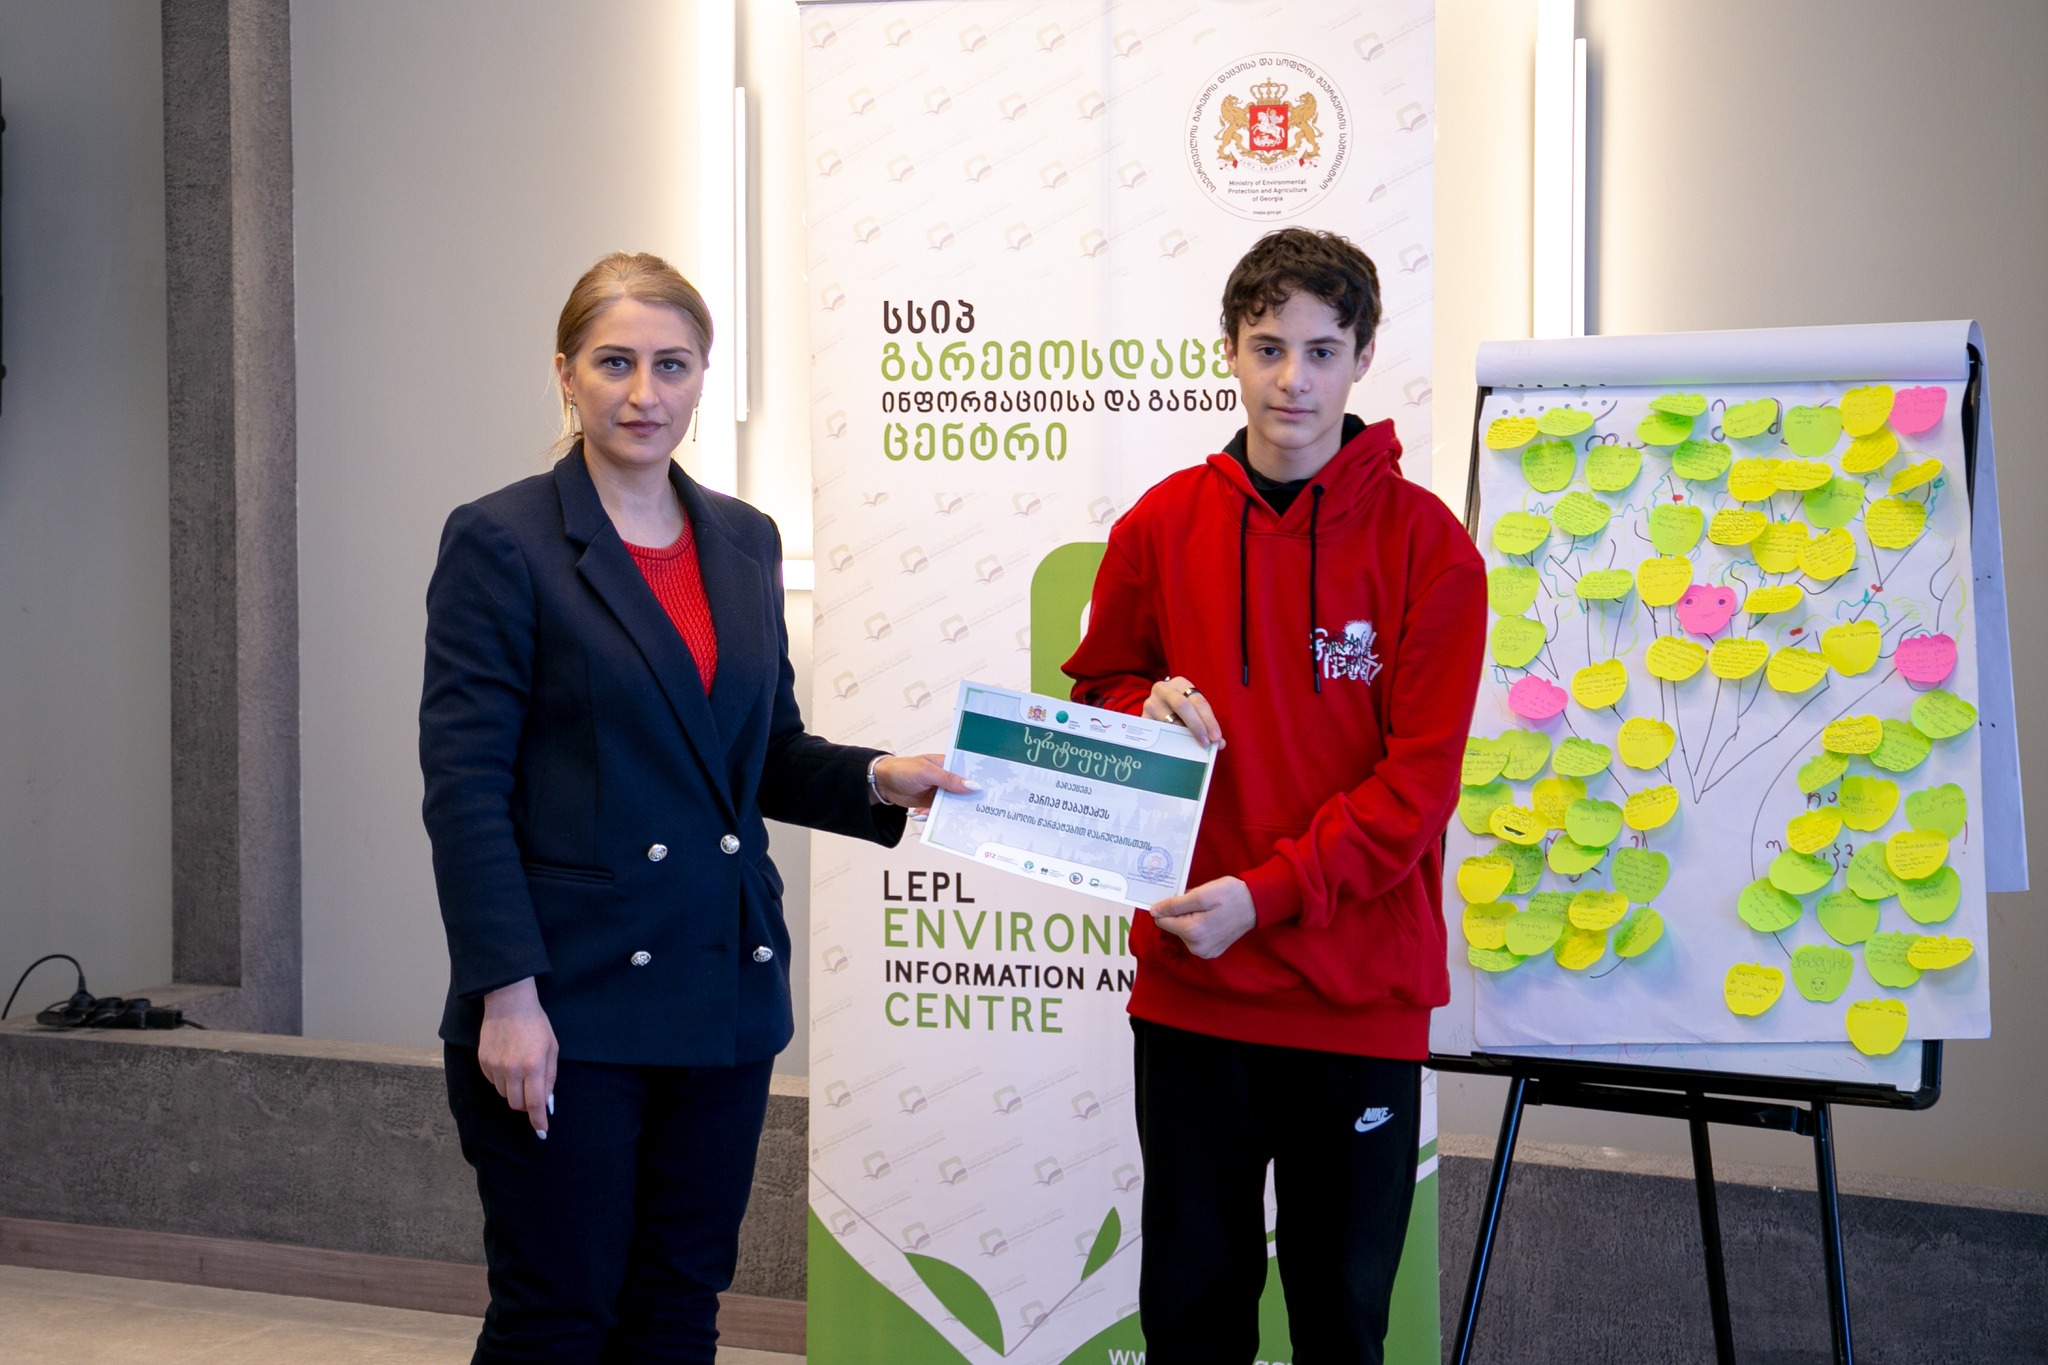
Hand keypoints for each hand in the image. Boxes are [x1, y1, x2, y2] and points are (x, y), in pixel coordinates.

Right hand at [478, 977, 557, 1137]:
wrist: (509, 1003)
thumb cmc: (535, 1024)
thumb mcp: (552, 1048)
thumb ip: (549, 1077)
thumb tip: (547, 1103)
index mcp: (534, 1066)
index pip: (535, 1103)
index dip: (538, 1121)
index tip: (542, 1132)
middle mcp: (513, 1070)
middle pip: (517, 1104)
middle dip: (526, 1104)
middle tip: (532, 1091)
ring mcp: (495, 1067)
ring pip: (504, 1094)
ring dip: (514, 1090)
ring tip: (520, 1069)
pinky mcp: (483, 1063)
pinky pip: (493, 1082)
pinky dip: (502, 1080)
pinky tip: (507, 1062)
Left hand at [872, 753, 978, 811]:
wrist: (881, 782)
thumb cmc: (903, 769)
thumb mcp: (927, 773)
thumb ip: (949, 780)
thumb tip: (973, 786)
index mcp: (947, 765)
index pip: (968, 773)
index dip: (978, 782)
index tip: (989, 793)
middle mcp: (945, 779)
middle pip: (962, 792)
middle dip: (966, 802)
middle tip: (974, 812)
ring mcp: (938, 793)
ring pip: (950, 805)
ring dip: (947, 812)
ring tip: (939, 815)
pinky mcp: (930, 804)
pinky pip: (937, 812)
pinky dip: (932, 816)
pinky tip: (922, 815)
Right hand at [1143, 676, 1222, 748]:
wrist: (1154, 708)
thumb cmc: (1179, 710)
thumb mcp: (1192, 710)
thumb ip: (1206, 724)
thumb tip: (1220, 744)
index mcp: (1180, 683)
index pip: (1198, 701)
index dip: (1209, 720)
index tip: (1216, 738)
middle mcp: (1163, 689)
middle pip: (1182, 706)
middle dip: (1197, 726)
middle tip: (1206, 743)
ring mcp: (1150, 703)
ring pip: (1168, 721)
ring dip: (1182, 736)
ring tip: (1192, 748)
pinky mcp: (1142, 718)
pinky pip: (1157, 732)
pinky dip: (1169, 741)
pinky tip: (1177, 749)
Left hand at [1148, 877, 1255, 959]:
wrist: (1256, 904)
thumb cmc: (1230, 895)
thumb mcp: (1201, 894)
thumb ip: (1175, 905)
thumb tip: (1153, 911)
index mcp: (1192, 932)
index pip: (1162, 920)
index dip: (1169, 906)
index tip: (1181, 898)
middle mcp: (1196, 947)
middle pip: (1173, 927)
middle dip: (1181, 913)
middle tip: (1199, 902)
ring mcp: (1205, 952)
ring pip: (1183, 932)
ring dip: (1190, 919)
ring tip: (1207, 909)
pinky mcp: (1211, 952)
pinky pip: (1194, 938)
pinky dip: (1198, 927)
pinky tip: (1211, 918)